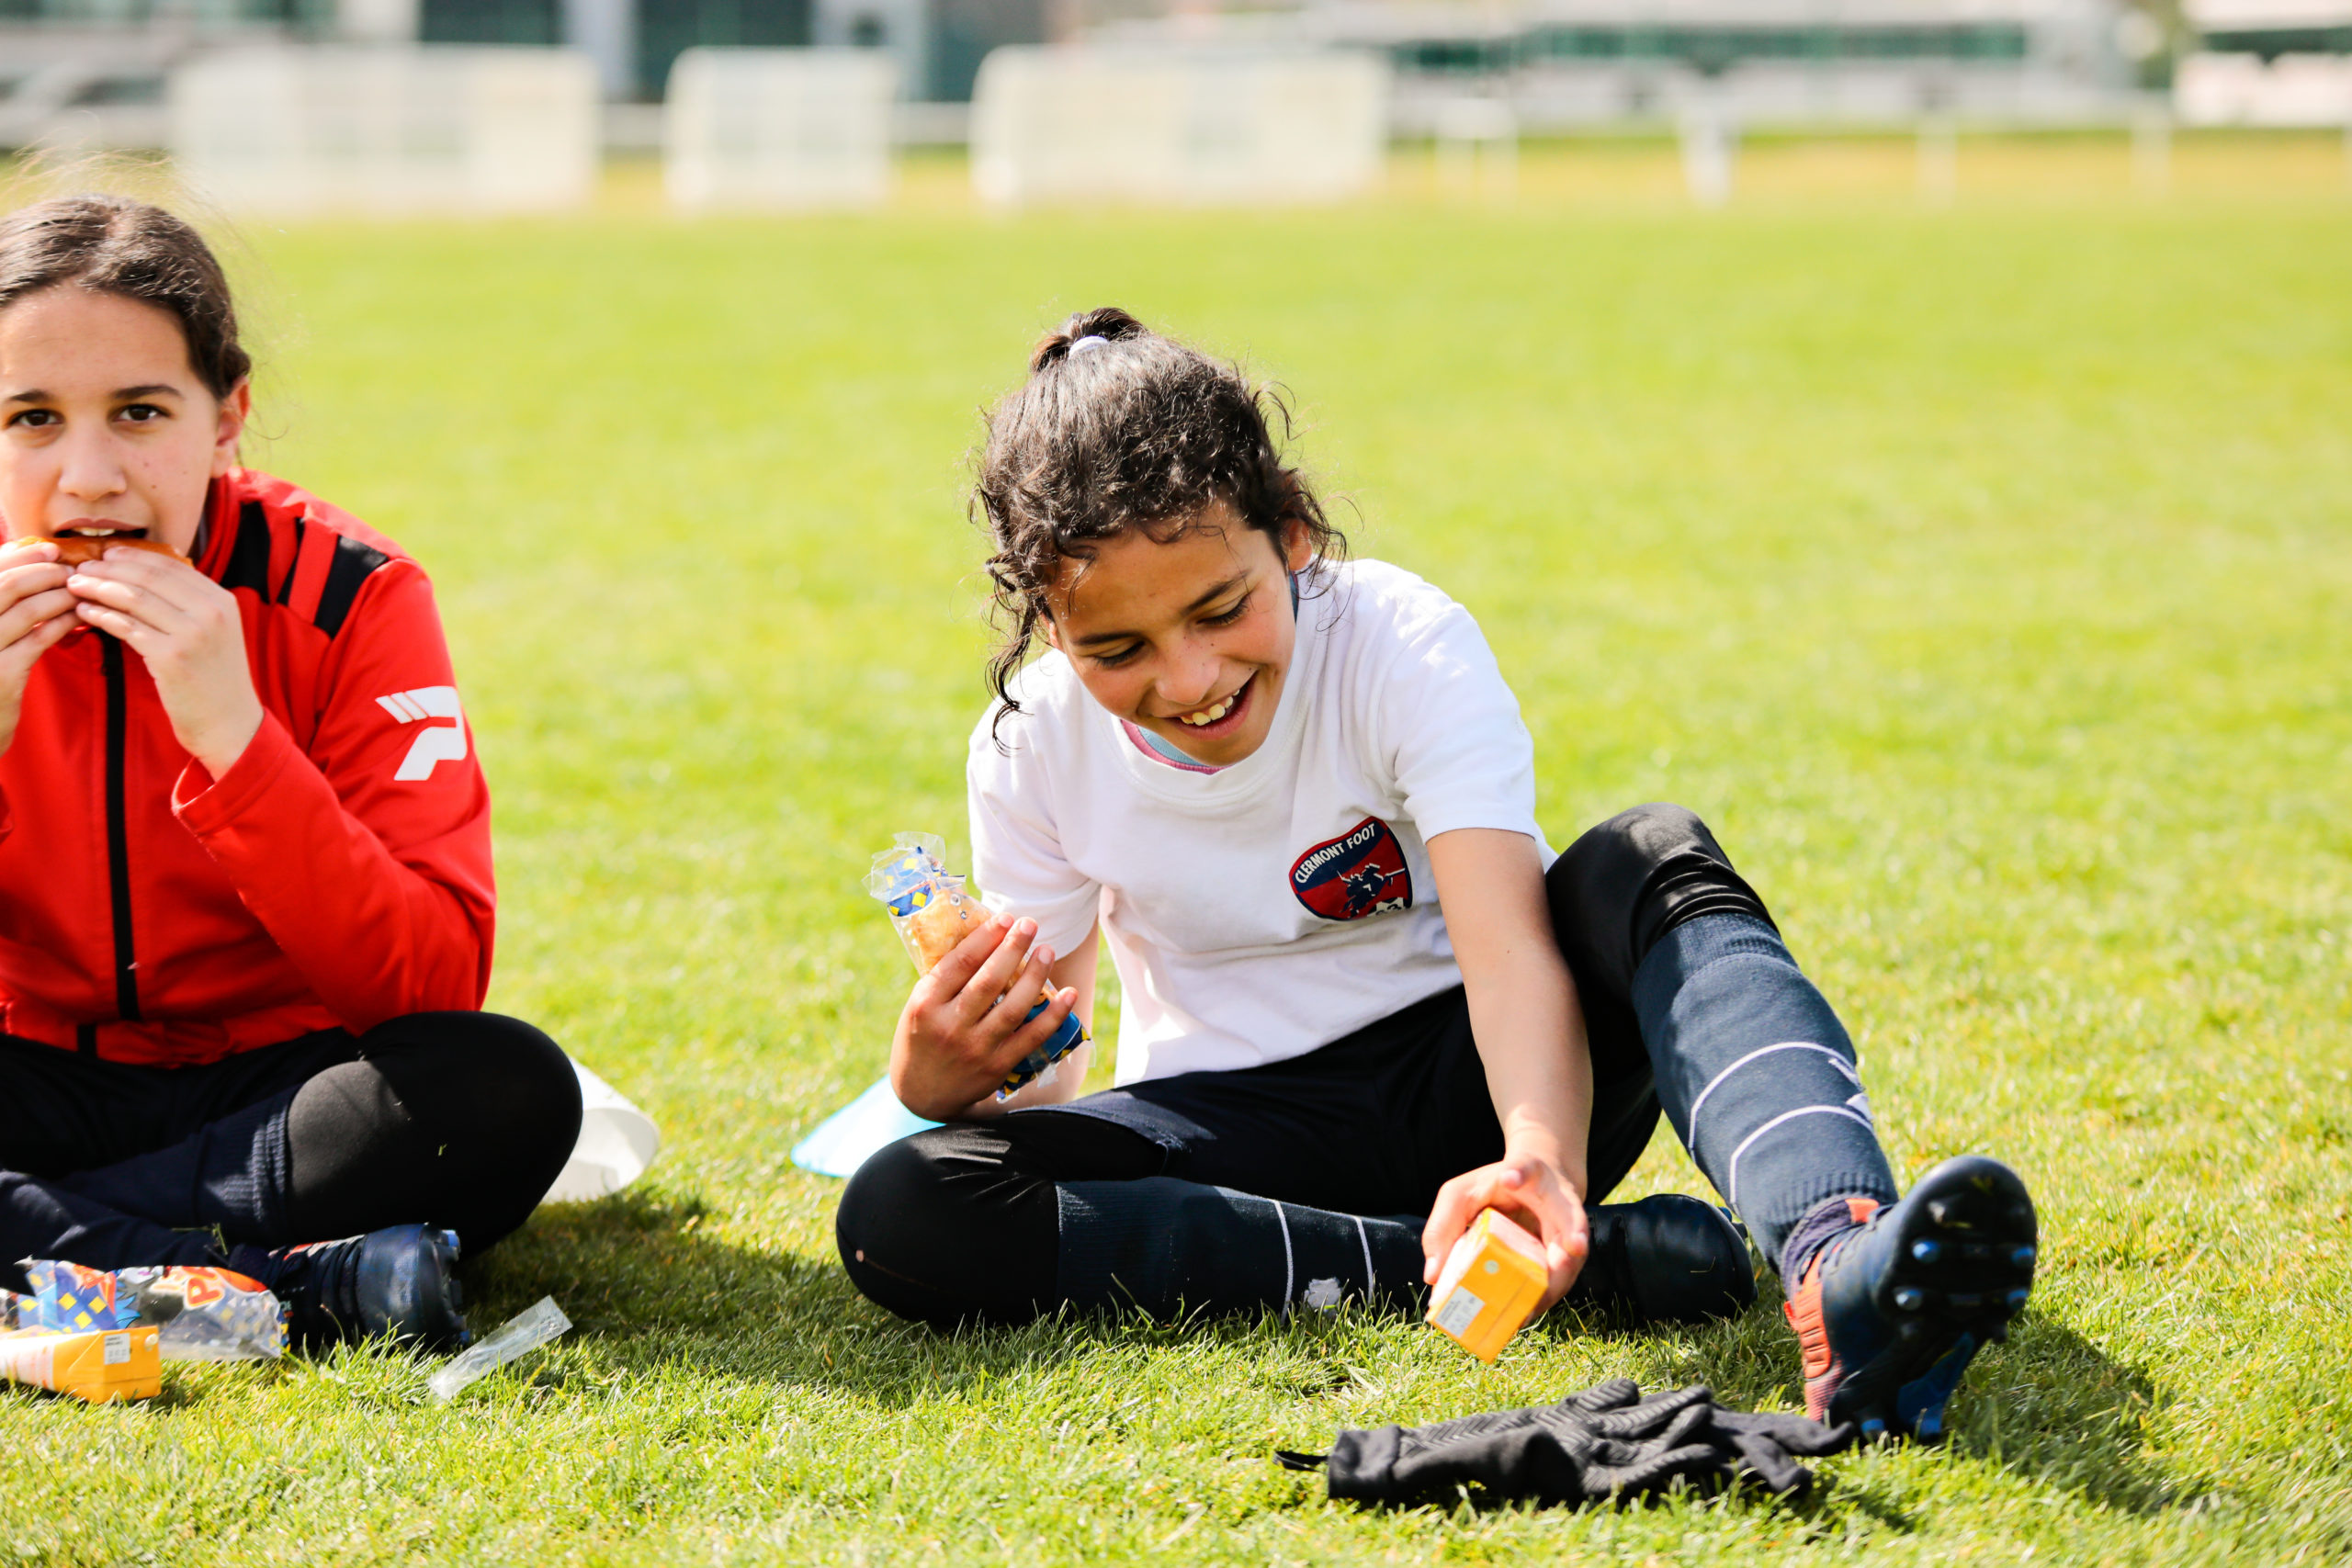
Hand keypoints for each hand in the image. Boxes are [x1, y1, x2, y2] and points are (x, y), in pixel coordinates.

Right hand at [0, 539, 78, 756]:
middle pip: (6, 585)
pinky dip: (61, 623)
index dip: (21, 555)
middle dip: (44, 572)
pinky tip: (79, 617)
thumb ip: (3, 600)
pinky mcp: (2, 673)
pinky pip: (38, 639)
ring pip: (25, 610)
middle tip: (74, 570)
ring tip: (82, 591)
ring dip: (59, 597)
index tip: (52, 548)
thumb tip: (30, 560)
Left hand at [66, 545, 261, 775]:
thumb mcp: (215, 633)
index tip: (107, 555)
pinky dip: (101, 615)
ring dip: (98, 588)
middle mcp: (210, 612)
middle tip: (82, 568)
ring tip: (76, 586)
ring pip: (133, 597)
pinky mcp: (171, 657)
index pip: (170, 565)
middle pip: (148, 576)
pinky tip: (85, 612)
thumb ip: (190, 605)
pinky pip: (126, 627)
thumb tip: (146, 578)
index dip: (133, 556)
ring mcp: (192, 634)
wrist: (230, 723)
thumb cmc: (215, 679)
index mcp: (222, 600)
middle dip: (109, 568)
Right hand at [889, 913, 1078, 1120]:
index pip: (960, 964)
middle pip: (988, 981)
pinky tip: (1069, 994)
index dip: (986, 938)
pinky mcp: (996, 1067)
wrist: (920, 1094)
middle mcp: (950, 1026)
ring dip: (1035, 975)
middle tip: (1030, 924)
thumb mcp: (918, 1006)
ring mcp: (975, 1048)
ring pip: (1013, 1007)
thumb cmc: (921, 1038)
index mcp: (925, 1004)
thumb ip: (945, 979)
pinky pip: (1031, 1037)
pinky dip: (1053, 1015)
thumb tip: (985, 938)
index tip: (1005, 918)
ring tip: (1047, 951)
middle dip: (1013, 948)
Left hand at [1422, 1148, 1591, 1311]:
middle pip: (1571, 1214)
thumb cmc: (1494, 1191)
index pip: (1526, 1168)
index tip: (1509, 1177)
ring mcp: (1568, 1233)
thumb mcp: (1462, 1196)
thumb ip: (1442, 1226)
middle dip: (1573, 1231)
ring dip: (1557, 1281)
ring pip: (1570, 1258)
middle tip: (1574, 1247)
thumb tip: (1433, 1276)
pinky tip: (1520, 1317)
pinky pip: (1557, 1283)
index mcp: (1530, 1175)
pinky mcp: (1567, 1261)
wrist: (1536, 1189)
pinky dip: (1540, 1301)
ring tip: (1534, 1304)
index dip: (1519, 1173)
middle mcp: (1557, 1202)